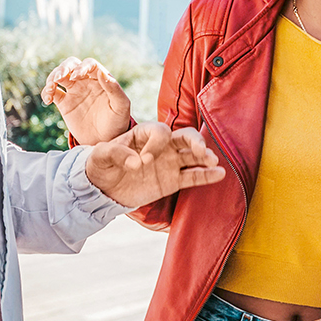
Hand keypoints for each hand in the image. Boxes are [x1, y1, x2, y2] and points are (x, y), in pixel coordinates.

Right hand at [43, 56, 131, 144]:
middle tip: (59, 77)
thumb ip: (114, 89)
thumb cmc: (117, 122)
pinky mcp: (64, 103)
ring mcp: (74, 91)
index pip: (90, 65)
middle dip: (63, 67)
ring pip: (60, 76)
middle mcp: (86, 82)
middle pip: (72, 65)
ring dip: (52, 77)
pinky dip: (46, 92)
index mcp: (101, 79)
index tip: (76, 76)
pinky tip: (47, 100)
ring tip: (51, 89)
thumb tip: (101, 72)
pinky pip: (52, 93)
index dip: (82, 67)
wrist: (105, 140)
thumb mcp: (121, 106)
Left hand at [84, 121, 224, 207]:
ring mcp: (169, 163)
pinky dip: (207, 176)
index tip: (144, 160)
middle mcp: (161, 146)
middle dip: (195, 141)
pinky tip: (220, 174)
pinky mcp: (172, 181)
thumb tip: (136, 162)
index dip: (156, 144)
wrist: (102, 188)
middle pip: (185, 136)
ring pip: (193, 155)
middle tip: (201, 151)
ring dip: (205, 157)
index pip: (160, 132)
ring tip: (214, 161)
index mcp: (145, 134)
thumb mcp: (100, 155)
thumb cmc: (100, 165)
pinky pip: (193, 177)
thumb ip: (116, 153)